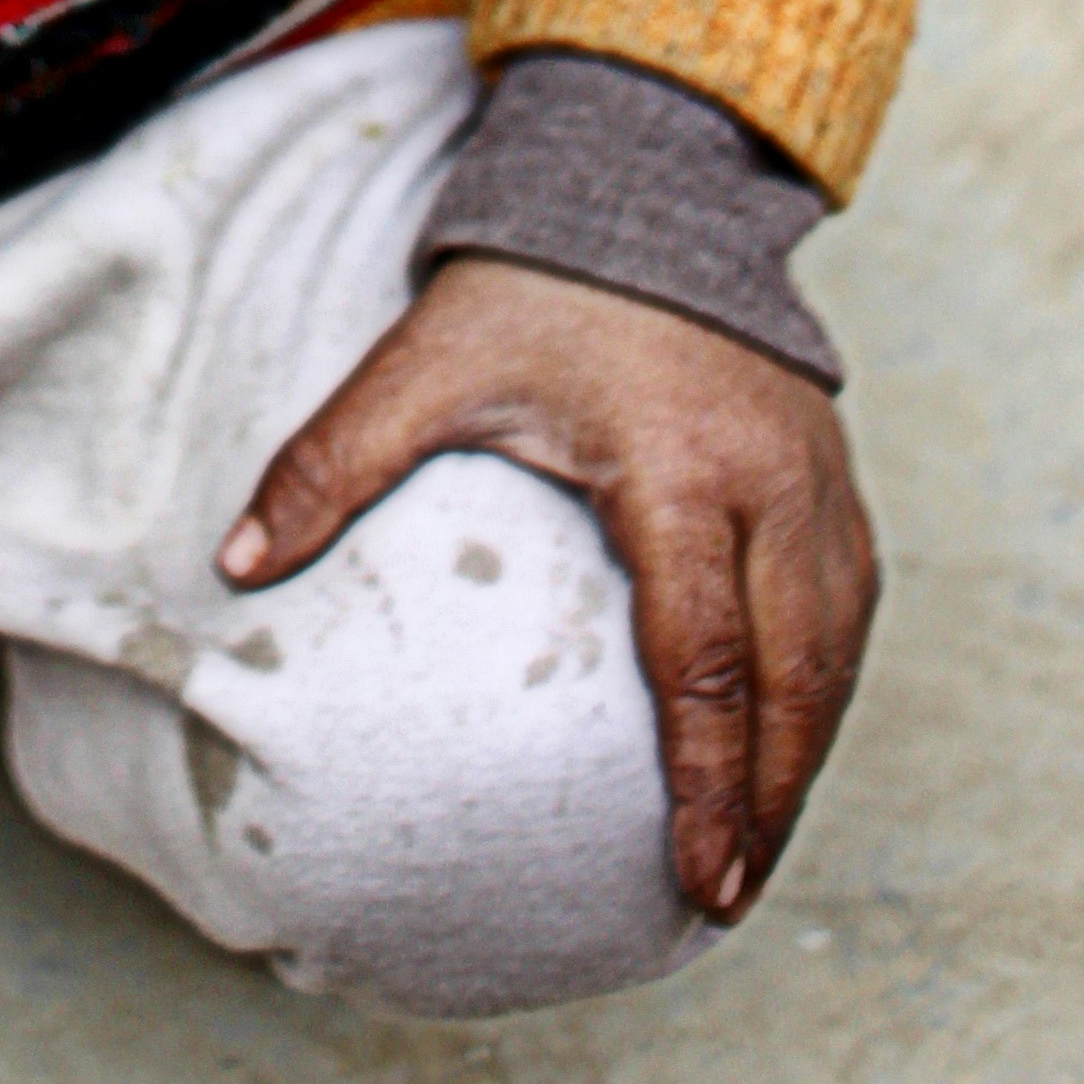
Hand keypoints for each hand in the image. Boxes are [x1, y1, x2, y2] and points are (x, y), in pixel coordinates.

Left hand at [217, 253, 876, 919]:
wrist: (641, 184)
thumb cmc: (532, 287)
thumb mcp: (424, 362)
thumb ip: (331, 460)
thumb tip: (232, 564)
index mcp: (681, 471)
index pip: (706, 658)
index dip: (709, 780)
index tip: (697, 878)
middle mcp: (772, 484)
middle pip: (794, 679)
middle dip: (766, 803)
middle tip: (726, 899)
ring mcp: (818, 478)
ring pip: (836, 651)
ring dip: (804, 758)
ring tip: (754, 852)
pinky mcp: (834, 472)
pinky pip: (850, 604)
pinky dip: (825, 688)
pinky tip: (788, 746)